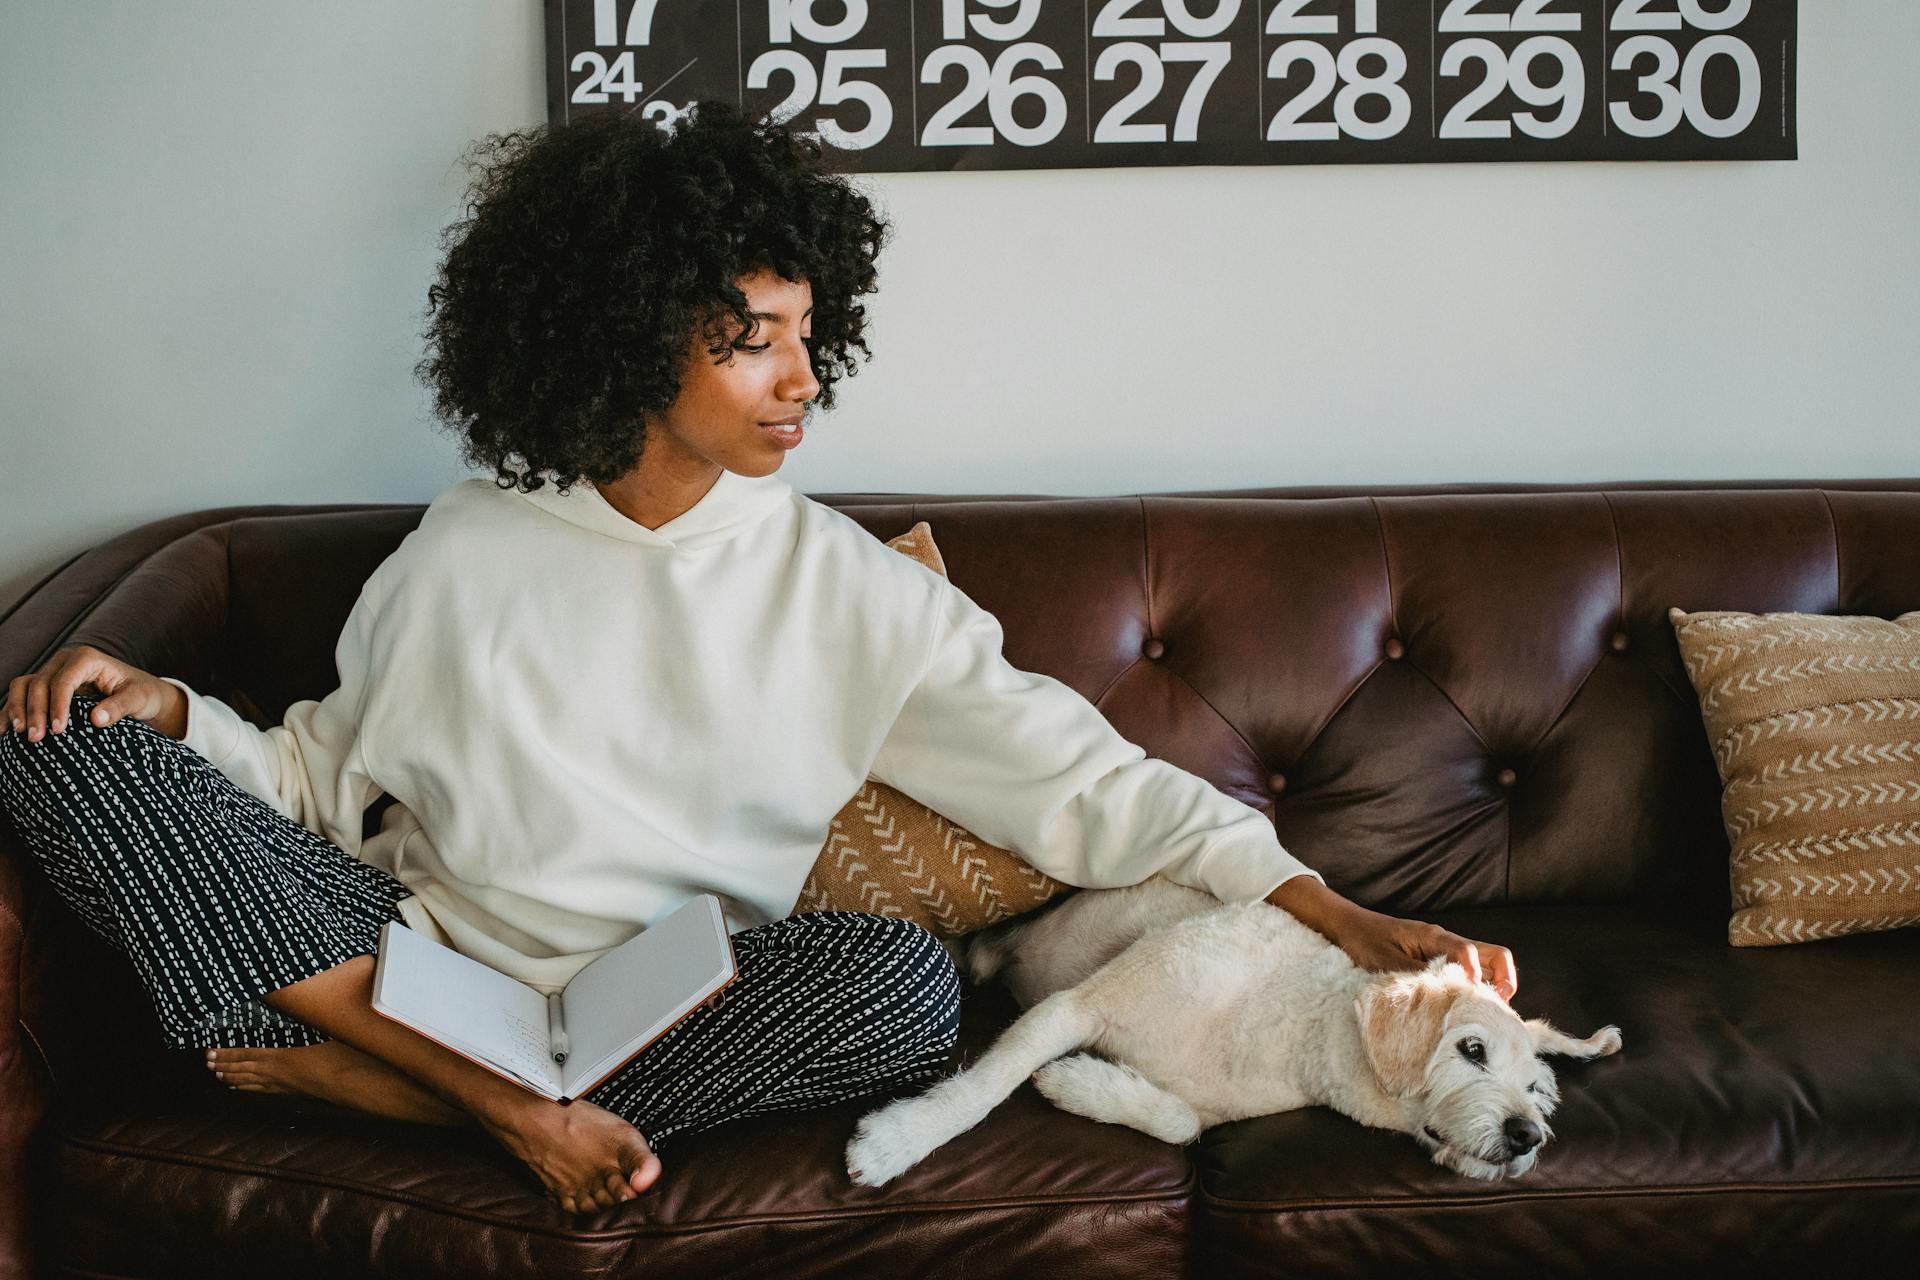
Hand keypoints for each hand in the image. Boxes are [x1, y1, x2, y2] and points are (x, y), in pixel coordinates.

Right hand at [5, 645, 186, 741]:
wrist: (141, 692)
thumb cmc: (142, 693)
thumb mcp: (138, 699)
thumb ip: (120, 707)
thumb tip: (96, 719)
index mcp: (87, 659)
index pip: (64, 681)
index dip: (58, 705)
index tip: (58, 730)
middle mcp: (65, 661)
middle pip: (39, 683)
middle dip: (35, 711)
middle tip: (36, 738)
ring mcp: (52, 671)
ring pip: (24, 685)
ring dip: (17, 709)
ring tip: (18, 733)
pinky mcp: (46, 685)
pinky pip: (22, 693)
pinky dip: (12, 710)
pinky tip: (4, 730)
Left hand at [1331, 906, 1518, 1003]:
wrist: (1349, 926)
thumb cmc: (1365, 940)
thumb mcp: (1386, 961)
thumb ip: (1416, 977)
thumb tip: (1444, 996)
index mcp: (1434, 937)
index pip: (1469, 951)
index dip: (1476, 976)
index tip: (1472, 997)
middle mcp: (1446, 943)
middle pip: (1493, 955)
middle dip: (1504, 981)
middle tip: (1496, 1010)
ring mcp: (1444, 953)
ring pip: (1483, 967)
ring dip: (1490, 987)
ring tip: (1483, 1015)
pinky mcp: (1437, 963)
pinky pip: (1464, 974)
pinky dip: (1472, 990)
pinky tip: (1463, 1010)